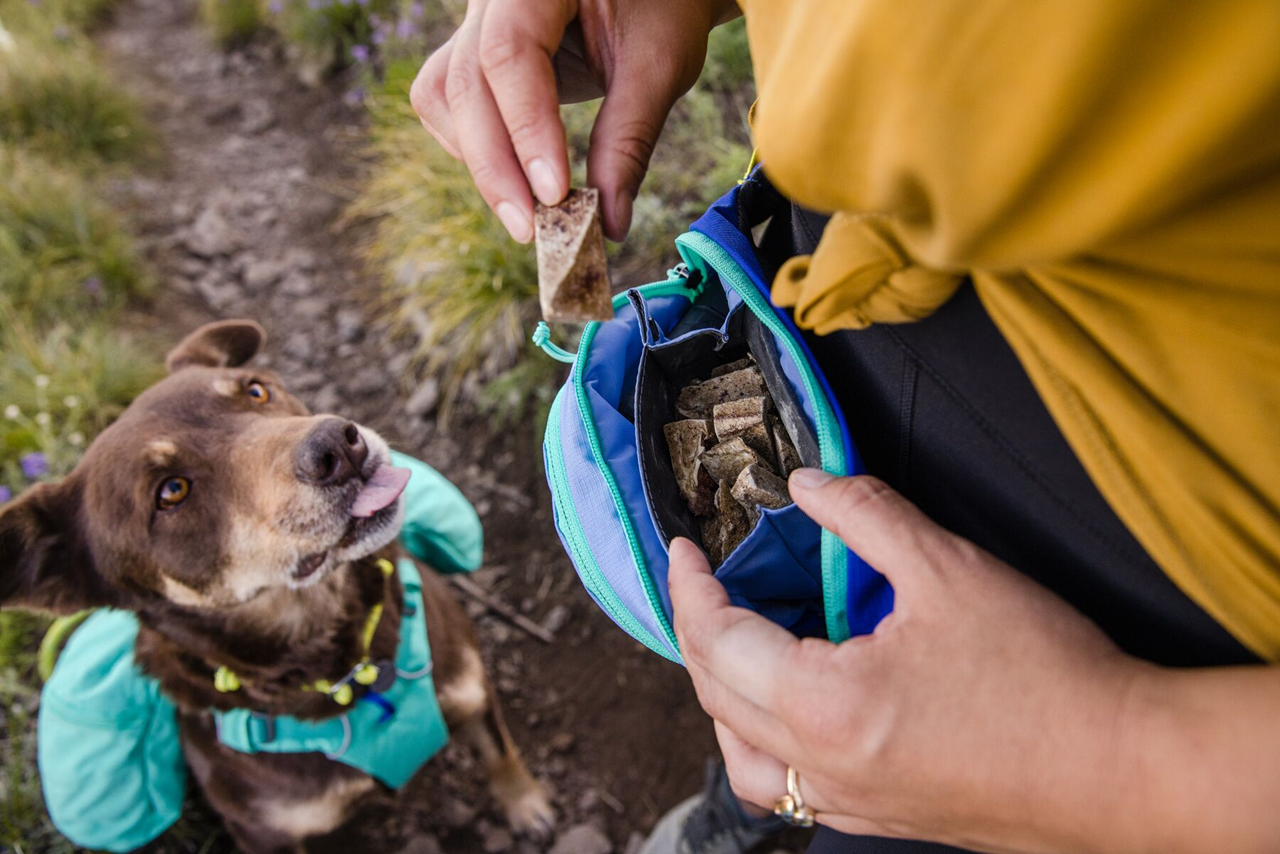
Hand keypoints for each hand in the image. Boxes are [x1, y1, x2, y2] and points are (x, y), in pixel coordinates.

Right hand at [410, 0, 738, 242]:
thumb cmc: (663, 7)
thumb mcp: (659, 64)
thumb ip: (629, 139)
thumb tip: (608, 225)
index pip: (509, 53)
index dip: (525, 128)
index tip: (554, 194)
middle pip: (465, 81)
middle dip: (495, 165)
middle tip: (531, 229)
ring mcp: (477, 23)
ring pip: (443, 94)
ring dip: (479, 159)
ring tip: (527, 211)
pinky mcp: (476, 53)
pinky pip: (448, 100)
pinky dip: (475, 146)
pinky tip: (515, 177)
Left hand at [670, 470, 1151, 853]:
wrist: (1123, 769)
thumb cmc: (1045, 676)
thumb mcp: (947, 569)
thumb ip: (864, 515)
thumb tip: (807, 483)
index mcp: (824, 706)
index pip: (717, 640)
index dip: (690, 586)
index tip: (684, 549)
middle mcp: (821, 765)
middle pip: (716, 696)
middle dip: (696, 630)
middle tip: (702, 581)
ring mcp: (848, 801)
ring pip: (740, 756)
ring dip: (720, 696)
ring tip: (734, 644)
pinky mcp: (878, 816)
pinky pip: (784, 787)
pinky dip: (762, 741)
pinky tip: (789, 706)